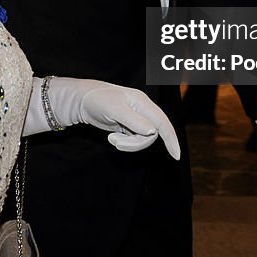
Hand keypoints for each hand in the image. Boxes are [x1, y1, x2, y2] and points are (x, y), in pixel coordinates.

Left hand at [30, 77, 180, 159]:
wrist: (80, 101)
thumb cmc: (96, 100)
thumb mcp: (114, 110)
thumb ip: (134, 120)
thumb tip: (153, 131)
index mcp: (142, 102)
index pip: (162, 122)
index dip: (171, 139)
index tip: (176, 156)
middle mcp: (142, 110)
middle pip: (151, 134)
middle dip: (135, 144)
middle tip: (114, 142)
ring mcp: (135, 118)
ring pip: (142, 139)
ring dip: (128, 144)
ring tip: (112, 140)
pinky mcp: (128, 126)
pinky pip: (134, 140)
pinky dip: (124, 143)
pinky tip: (112, 138)